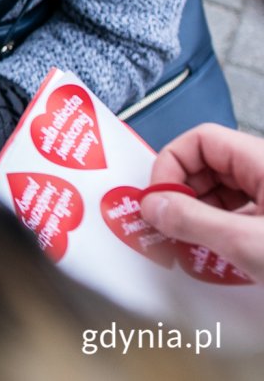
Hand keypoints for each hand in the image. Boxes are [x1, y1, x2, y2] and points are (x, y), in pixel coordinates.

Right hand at [139, 123, 263, 279]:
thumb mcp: (247, 242)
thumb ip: (194, 221)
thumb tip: (149, 206)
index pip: (202, 140)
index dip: (172, 164)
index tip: (158, 201)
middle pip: (210, 166)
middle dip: (182, 194)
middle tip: (167, 226)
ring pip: (224, 193)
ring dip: (198, 216)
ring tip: (188, 244)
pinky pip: (240, 215)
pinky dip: (220, 231)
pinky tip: (216, 256)